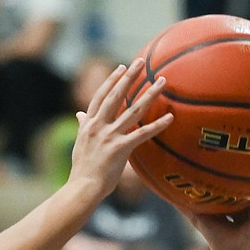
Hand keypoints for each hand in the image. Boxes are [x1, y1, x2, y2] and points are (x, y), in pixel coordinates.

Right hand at [69, 59, 172, 199]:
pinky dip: (157, 125)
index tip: (122, 67)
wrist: (82, 188)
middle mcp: (98, 127)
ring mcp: (109, 137)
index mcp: (89, 125)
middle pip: (115, 96)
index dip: (111, 81)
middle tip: (141, 61)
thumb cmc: (82, 170)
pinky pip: (143, 134)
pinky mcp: (120, 149)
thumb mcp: (79, 144)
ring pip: (133, 110)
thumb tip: (78, 113)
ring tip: (162, 81)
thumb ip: (82, 126)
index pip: (100, 97)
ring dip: (149, 94)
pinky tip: (170, 117)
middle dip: (129, 77)